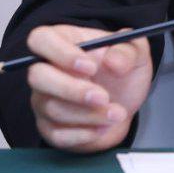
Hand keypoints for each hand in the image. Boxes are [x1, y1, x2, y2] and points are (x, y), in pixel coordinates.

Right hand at [25, 24, 153, 152]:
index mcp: (63, 41)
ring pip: (52, 108)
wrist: (124, 106)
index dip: (60, 52)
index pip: (41, 39)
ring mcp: (43, 99)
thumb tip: (113, 61)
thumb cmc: (123, 73)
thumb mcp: (136, 54)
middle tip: (103, 97)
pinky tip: (103, 127)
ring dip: (89, 114)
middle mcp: (46, 69)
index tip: (91, 67)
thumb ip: (129, 50)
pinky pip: (57, 133)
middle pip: (37, 76)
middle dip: (72, 89)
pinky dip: (84, 133)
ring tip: (117, 113)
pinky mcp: (48, 127)